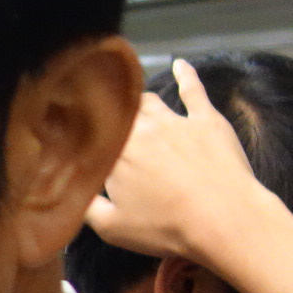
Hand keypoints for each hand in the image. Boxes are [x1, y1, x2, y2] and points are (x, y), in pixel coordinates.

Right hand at [82, 59, 277, 269]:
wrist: (224, 218)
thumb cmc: (166, 227)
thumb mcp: (114, 228)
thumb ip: (86, 208)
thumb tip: (68, 193)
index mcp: (114, 153)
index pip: (90, 134)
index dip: (82, 133)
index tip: (71, 131)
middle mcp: (140, 129)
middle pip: (119, 113)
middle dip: (109, 114)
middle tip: (104, 117)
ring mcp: (174, 120)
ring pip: (150, 100)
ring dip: (138, 100)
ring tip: (132, 102)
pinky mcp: (206, 119)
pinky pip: (193, 90)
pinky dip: (186, 75)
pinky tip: (181, 64)